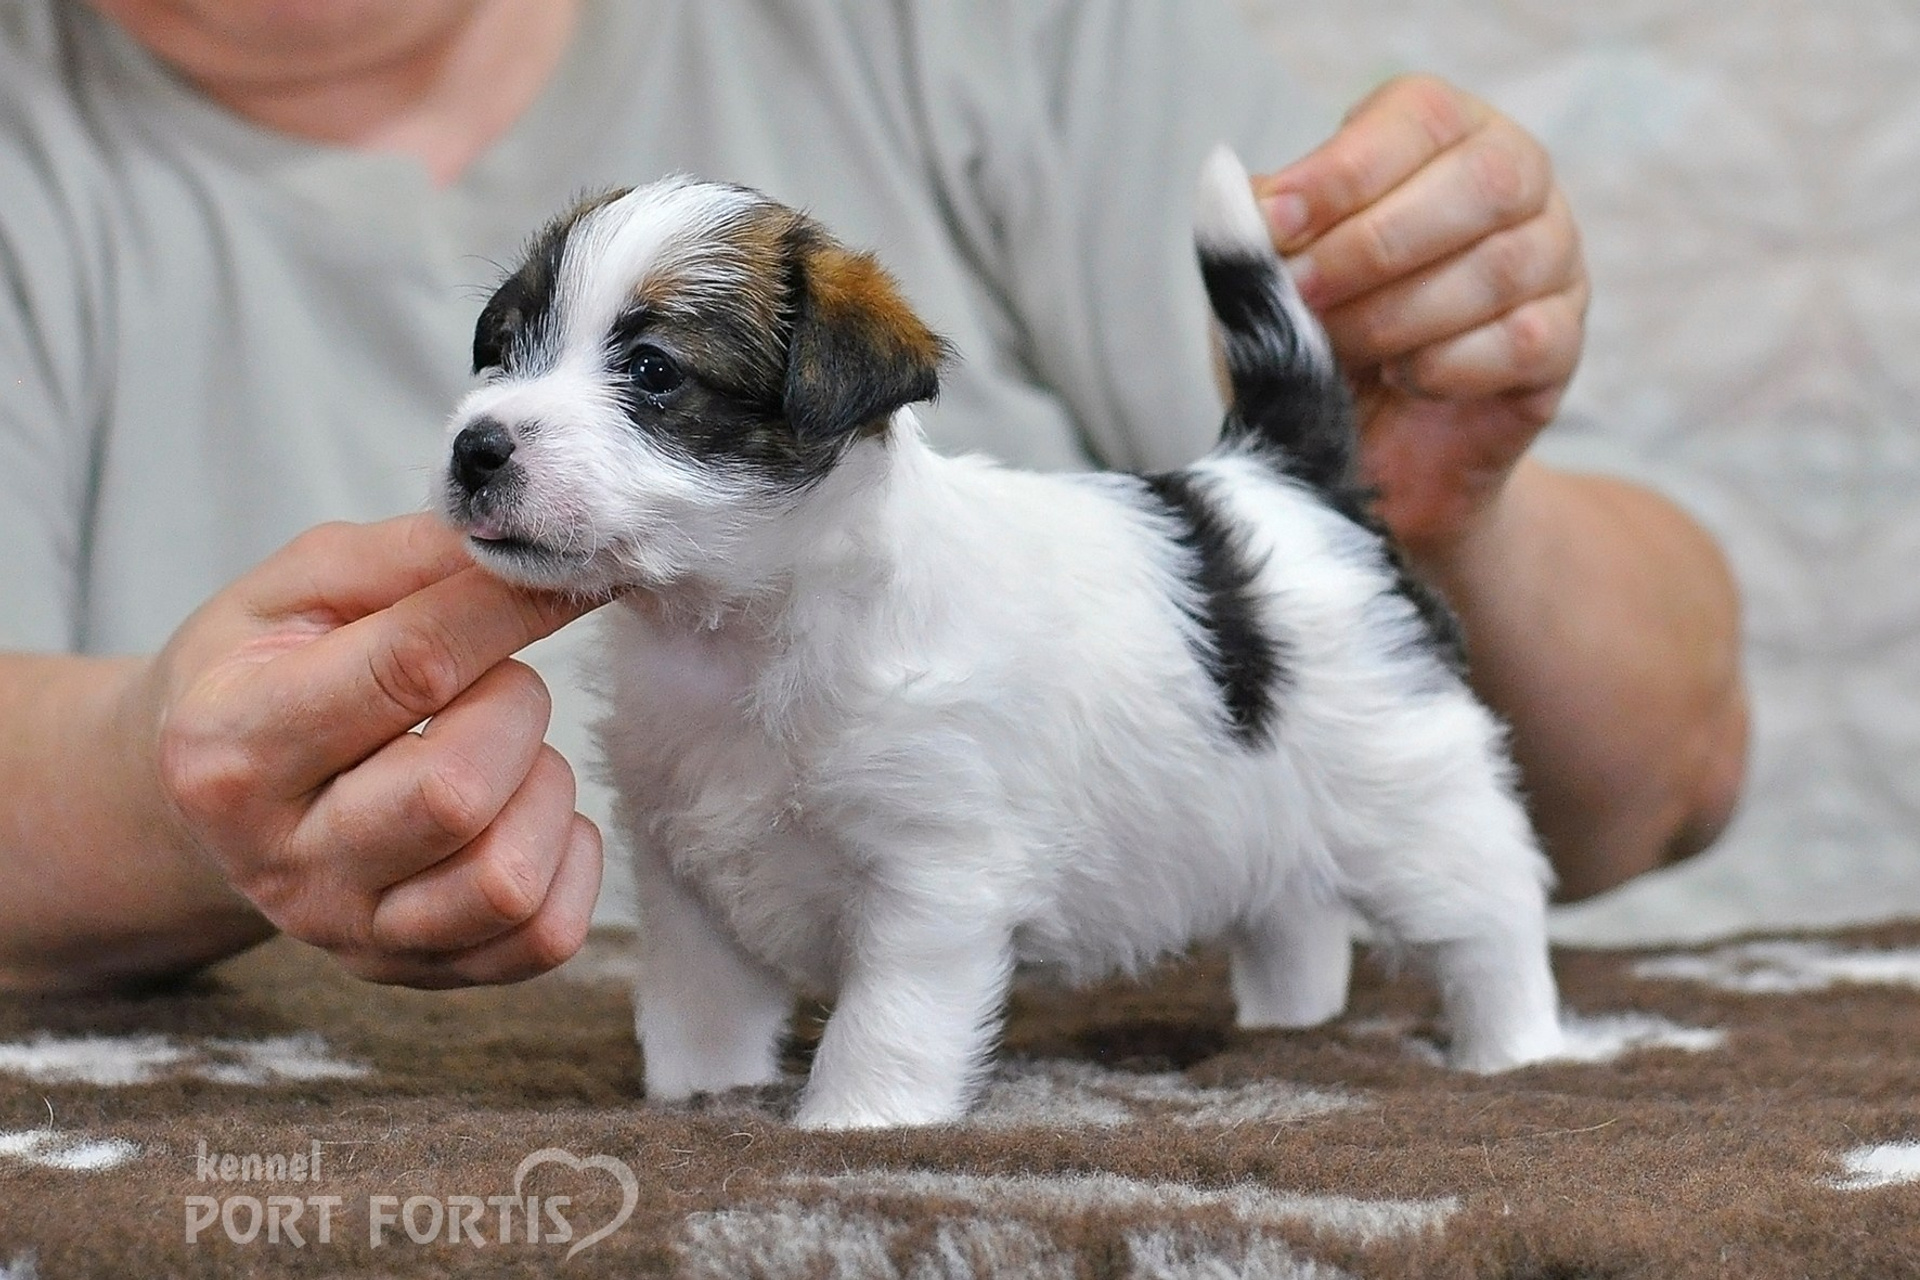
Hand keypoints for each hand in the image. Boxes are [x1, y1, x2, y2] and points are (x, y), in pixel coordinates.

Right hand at [136, 514, 606, 986]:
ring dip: (543, 793)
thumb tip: (529, 544)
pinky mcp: (415, 973)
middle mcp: (284, 860)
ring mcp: (351, 933)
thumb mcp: (301, 587)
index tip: (563, 577)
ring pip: (506, 880)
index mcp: (232, 745)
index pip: (409, 670)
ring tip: (504, 755)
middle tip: (493, 684)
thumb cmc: (265, 670)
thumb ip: (410, 557)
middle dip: (514, 711)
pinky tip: (527, 816)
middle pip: (457, 792)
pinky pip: (543, 939)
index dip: (506, 610)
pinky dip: (567, 864)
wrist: (206, 797)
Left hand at [1253, 75, 1589, 557]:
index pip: (1422, 116)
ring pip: (1503, 265)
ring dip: (1399, 314)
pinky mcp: (1561, 345)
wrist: (1352, 455)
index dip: (1345, 169)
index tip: (1275, 221)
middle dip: (1374, 246)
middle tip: (1304, 295)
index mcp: (1441, 136)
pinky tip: (1404, 379)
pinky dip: (1447, 367)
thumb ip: (1255, 236)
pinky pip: (1524, 342)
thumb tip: (1248, 202)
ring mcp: (1552, 261)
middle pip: (1483, 181)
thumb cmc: (1308, 342)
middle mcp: (1514, 180)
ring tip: (1340, 349)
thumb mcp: (1263, 283)